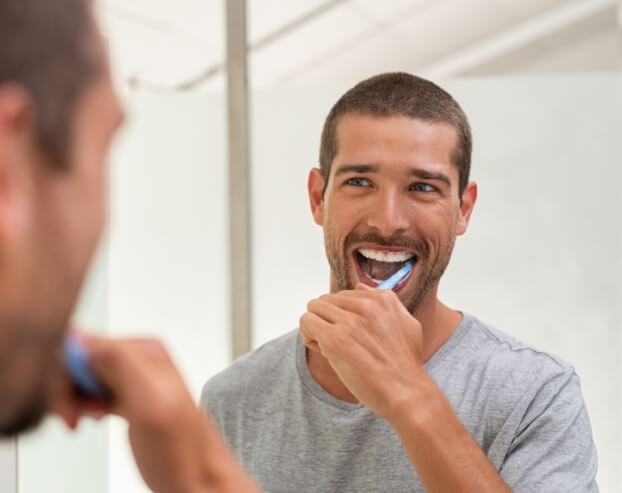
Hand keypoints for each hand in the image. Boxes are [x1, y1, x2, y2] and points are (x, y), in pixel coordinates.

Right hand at [54, 332, 258, 492]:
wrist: (201, 482)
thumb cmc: (183, 454)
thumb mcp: (151, 404)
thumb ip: (120, 364)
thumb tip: (83, 338)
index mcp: (145, 350)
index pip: (82, 342)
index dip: (65, 374)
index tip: (68, 404)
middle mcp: (141, 358)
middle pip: (80, 358)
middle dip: (67, 388)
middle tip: (73, 418)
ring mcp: (136, 378)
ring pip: (83, 375)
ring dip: (73, 399)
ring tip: (83, 420)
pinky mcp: (131, 396)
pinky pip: (93, 388)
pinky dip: (83, 405)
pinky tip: (91, 419)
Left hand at [300, 283, 425, 421]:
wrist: (406, 393)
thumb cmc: (405, 365)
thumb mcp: (407, 324)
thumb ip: (386, 302)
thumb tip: (359, 286)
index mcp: (382, 299)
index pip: (344, 295)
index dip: (342, 316)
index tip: (352, 336)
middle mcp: (366, 305)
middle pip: (326, 300)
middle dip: (327, 321)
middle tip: (340, 345)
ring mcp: (350, 321)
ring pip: (314, 309)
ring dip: (317, 329)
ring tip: (331, 349)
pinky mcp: (336, 338)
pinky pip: (306, 322)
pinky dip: (308, 337)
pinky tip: (324, 351)